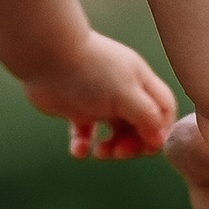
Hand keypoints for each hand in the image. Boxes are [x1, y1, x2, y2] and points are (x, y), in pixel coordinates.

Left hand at [11, 23, 179, 160]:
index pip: (163, 110)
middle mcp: (122, 92)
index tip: (146, 146)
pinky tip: (78, 149)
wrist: (45, 55)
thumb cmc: (90, 72)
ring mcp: (98, 101)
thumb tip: (160, 140)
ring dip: (111, 149)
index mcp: (139, 83)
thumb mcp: (125, 93)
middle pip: (140, 127)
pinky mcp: (75, 109)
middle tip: (117, 152)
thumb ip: (146, 116)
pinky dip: (83, 147)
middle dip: (133, 144)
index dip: (160, 132)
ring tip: (99, 153)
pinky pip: (85, 135)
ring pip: (114, 133)